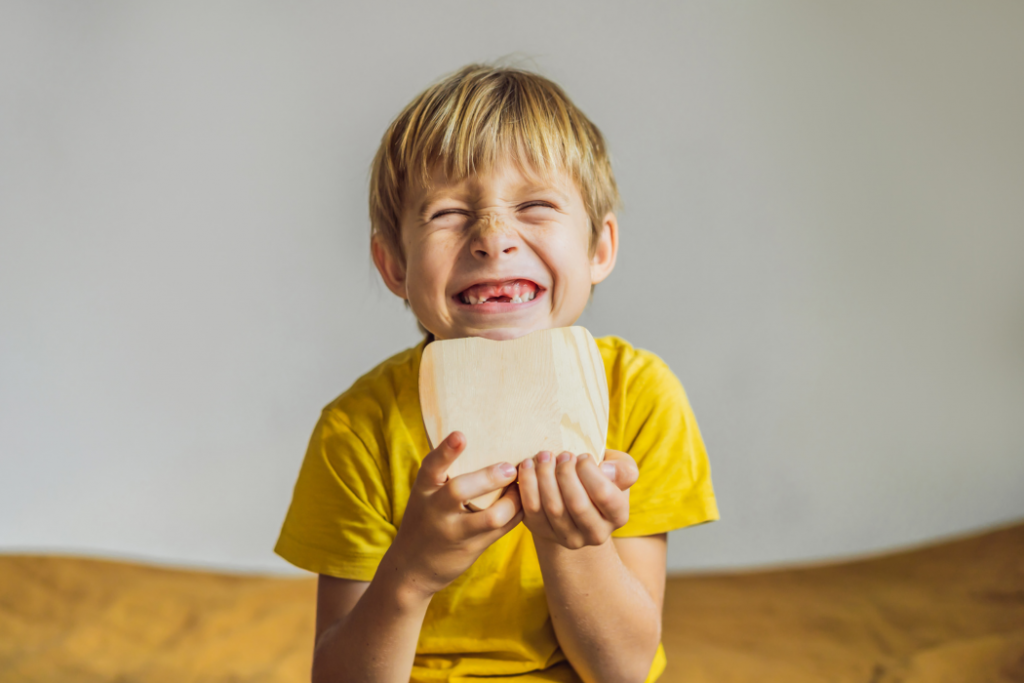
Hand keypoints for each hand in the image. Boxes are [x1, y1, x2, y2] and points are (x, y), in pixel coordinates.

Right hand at [390, 432, 523, 595]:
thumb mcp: (426, 496)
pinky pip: (501, 529)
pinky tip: (524, 501)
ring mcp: (455, 532)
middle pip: (460, 491)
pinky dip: (516, 513)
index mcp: (423, 490)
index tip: (461, 435)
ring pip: (490, 517)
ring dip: (512, 501)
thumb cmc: (424, 520)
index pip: (431, 466)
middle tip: (510, 468)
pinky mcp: (472, 547)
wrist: (412, 568)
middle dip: (488, 477)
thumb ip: (445, 477)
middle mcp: (436, 510)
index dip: (445, 451)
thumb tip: (481, 443)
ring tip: (521, 486)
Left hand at [517, 449, 638, 549]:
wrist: (576, 497)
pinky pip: (531, 509)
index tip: (582, 456)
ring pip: (552, 508)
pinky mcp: (543, 531)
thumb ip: (623, 468)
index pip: (604, 494)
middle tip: (562, 455)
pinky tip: (528, 465)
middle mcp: (596, 533)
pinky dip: (527, 484)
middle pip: (577, 504)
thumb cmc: (599, 477)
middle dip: (565, 473)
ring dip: (544, 476)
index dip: (589, 471)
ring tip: (545, 456)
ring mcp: (568, 537)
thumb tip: (607, 470)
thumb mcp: (617, 469)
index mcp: (618, 515)